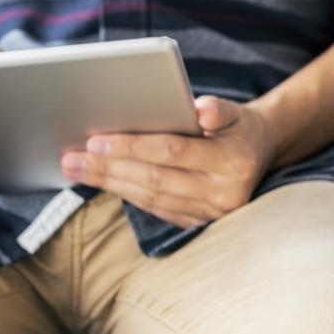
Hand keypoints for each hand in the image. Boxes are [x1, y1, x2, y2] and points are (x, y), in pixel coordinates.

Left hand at [60, 96, 281, 227]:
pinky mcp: (201, 224)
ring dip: (111, 183)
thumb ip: (218, 109)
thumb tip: (200, 109)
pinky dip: (128, 195)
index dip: (132, 147)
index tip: (94, 141)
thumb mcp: (236, 111)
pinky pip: (158, 210)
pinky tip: (105, 181)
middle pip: (155, 179)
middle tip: (71, 158)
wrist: (262, 156)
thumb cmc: (239, 128)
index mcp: (233, 162)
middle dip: (109, 169)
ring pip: (152, 199)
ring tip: (77, 168)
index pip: (173, 152)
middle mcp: (225, 194)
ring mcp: (213, 214)